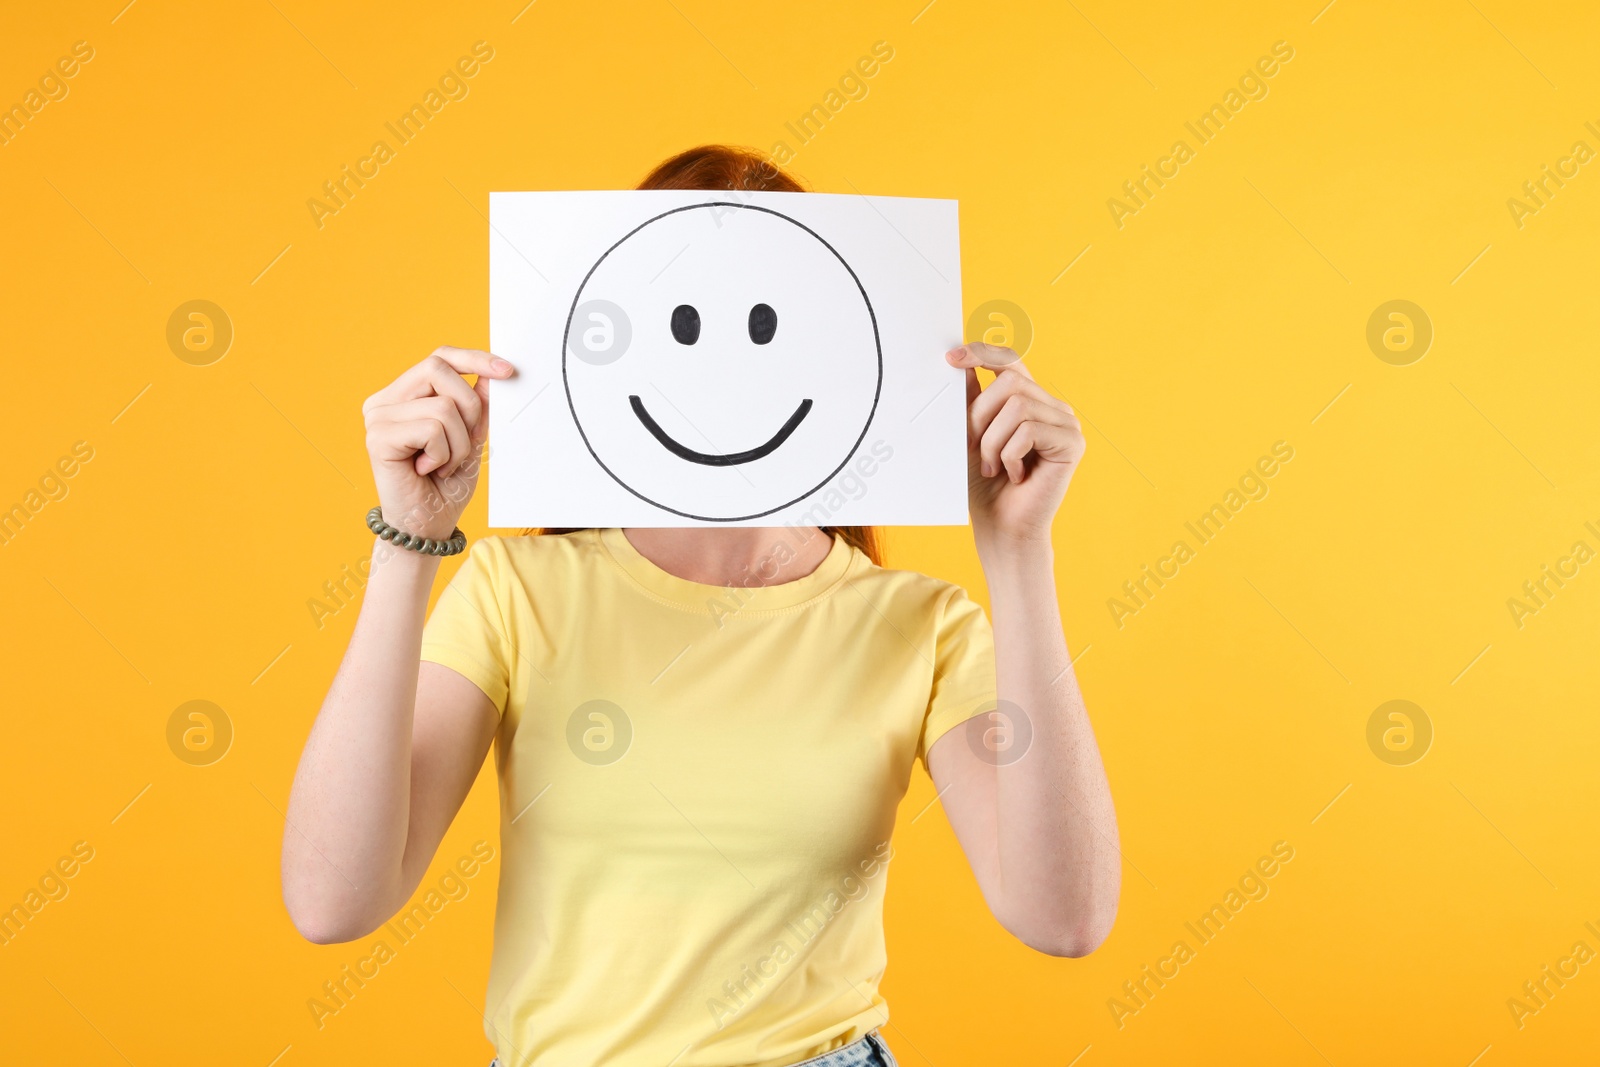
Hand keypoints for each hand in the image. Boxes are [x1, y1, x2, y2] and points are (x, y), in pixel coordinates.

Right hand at [362, 347, 514, 540]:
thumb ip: (477, 406)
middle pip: (438, 370)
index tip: (508, 371)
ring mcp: (377, 418)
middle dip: (469, 408)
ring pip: (442, 405)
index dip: (474, 358)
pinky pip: (432, 429)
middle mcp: (384, 401)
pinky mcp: (378, 438)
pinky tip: (427, 470)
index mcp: (403, 395)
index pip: (439, 358)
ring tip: (442, 465)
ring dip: (458, 443)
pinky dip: (443, 454)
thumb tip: (493, 374)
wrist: (427, 527)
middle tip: (466, 443)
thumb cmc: (445, 486)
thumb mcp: (471, 439)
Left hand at [946, 343, 1083, 553]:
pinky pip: (1029, 430)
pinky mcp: (1072, 444)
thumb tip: (960, 361)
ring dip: (992, 441)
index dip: (983, 353)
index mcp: (1031, 401)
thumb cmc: (985, 485)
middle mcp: (1053, 407)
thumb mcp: (971, 435)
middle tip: (974, 447)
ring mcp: (1066, 424)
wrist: (1001, 527)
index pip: (1010, 361)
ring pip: (1018, 406)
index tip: (951, 358)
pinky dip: (1010, 454)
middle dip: (980, 414)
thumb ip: (971, 399)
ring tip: (993, 467)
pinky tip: (1015, 475)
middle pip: (1011, 382)